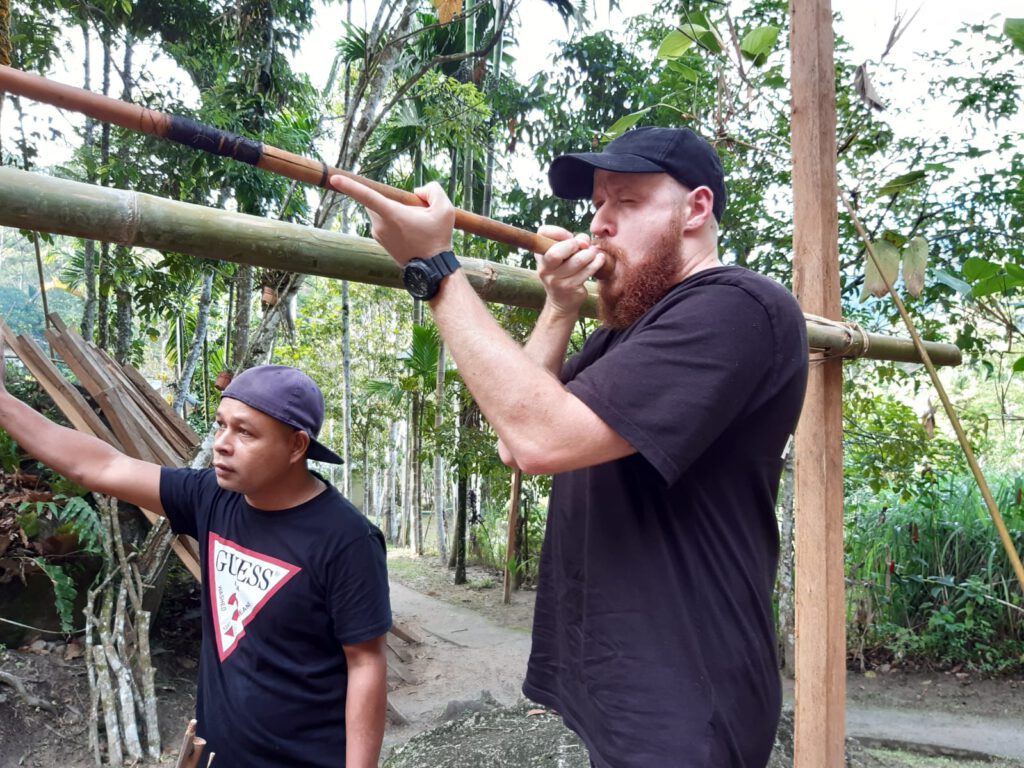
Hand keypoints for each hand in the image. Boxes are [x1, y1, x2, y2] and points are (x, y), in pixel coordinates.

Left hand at [328, 175, 454, 265]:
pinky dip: (393, 221)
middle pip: (376, 199)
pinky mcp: (379, 240)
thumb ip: (432, 190)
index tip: (335, 179)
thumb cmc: (438, 238)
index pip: (368, 196)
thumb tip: (417, 190)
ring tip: (414, 225)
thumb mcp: (445, 209)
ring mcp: (378, 234)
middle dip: (391, 198)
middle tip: (414, 210)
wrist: (432, 267)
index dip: (350, 186)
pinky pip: (382, 222)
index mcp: (392, 215)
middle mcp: (380, 224)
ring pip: (380, 210)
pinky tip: (410, 232)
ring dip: (393, 210)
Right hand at [536, 225, 605, 316]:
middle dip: (574, 245)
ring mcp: (556, 280)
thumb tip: (584, 241)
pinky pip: (587, 271)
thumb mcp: (565, 255)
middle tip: (583, 246)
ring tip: (593, 253)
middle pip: (556, 253)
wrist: (562, 301)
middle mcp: (544, 268)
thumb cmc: (564, 272)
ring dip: (590, 254)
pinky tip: (600, 259)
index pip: (543, 233)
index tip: (570, 236)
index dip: (559, 232)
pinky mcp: (570, 288)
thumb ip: (574, 242)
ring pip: (577, 260)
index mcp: (540, 255)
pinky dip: (597, 262)